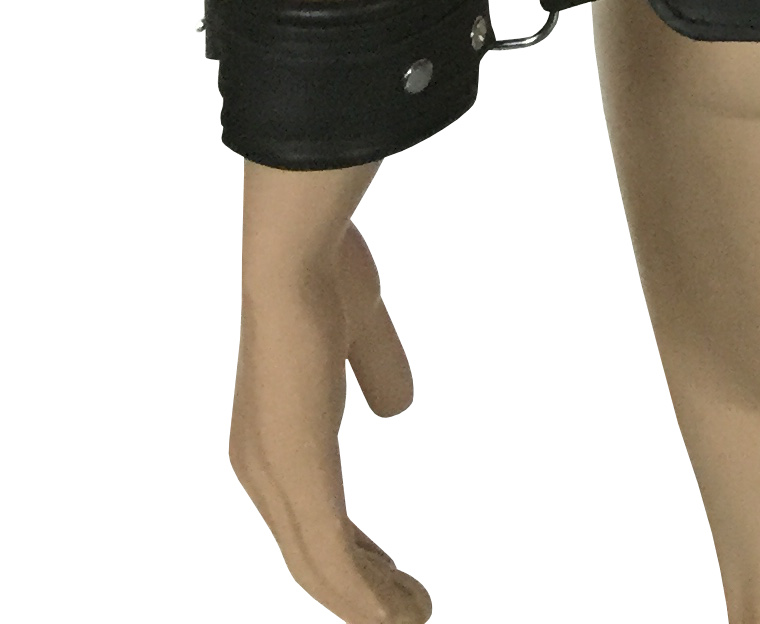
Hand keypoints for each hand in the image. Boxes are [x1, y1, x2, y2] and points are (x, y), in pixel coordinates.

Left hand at [231, 163, 430, 620]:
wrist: (297, 255)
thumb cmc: (324, 274)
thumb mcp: (360, 330)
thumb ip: (378, 368)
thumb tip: (396, 410)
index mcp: (273, 436)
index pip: (311, 514)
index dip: (353, 550)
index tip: (392, 572)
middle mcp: (262, 466)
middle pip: (311, 553)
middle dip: (363, 587)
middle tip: (411, 611)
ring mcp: (275, 473)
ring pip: (320, 566)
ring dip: (368, 602)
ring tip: (414, 619)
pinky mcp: (296, 473)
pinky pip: (329, 554)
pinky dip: (362, 594)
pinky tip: (392, 616)